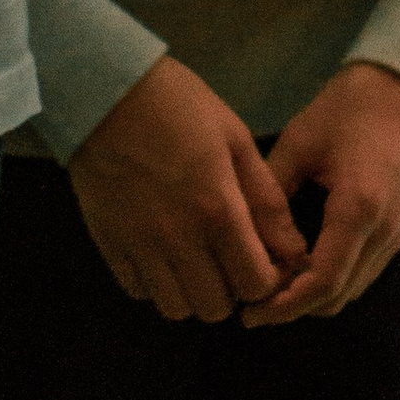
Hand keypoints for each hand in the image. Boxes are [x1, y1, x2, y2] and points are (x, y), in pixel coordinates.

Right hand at [68, 56, 306, 321]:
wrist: (106, 91)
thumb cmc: (180, 106)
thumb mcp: (236, 141)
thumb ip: (266, 201)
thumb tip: (293, 250)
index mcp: (217, 210)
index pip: (255, 284)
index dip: (268, 280)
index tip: (267, 260)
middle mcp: (177, 238)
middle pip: (214, 308)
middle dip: (232, 291)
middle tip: (231, 260)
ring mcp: (138, 245)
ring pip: (175, 308)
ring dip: (193, 291)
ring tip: (197, 259)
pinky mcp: (108, 244)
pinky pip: (137, 290)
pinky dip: (155, 282)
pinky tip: (163, 252)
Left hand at [244, 62, 399, 327]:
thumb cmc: (351, 107)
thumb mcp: (300, 143)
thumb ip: (270, 193)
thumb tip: (238, 237)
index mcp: (358, 209)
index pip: (322, 282)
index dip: (283, 305)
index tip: (248, 313)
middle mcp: (384, 231)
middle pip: (336, 297)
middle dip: (293, 309)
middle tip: (251, 305)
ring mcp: (396, 234)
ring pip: (351, 291)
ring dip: (313, 298)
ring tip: (271, 288)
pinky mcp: (398, 230)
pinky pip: (362, 273)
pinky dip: (332, 282)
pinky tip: (301, 269)